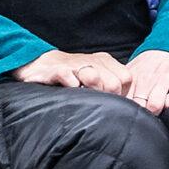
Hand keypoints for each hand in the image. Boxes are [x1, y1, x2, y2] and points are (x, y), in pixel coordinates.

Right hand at [13, 48, 135, 94]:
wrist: (39, 67)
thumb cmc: (71, 79)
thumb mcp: (95, 80)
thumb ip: (111, 88)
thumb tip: (129, 107)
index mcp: (104, 61)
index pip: (125, 78)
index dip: (119, 94)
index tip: (108, 100)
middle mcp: (91, 60)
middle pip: (112, 83)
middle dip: (105, 97)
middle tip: (93, 101)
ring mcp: (73, 63)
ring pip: (93, 77)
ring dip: (90, 91)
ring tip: (82, 96)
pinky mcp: (54, 69)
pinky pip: (67, 76)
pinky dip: (70, 84)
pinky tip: (69, 89)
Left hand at [116, 50, 168, 112]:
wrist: (168, 49)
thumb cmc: (147, 67)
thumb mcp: (130, 73)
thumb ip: (121, 88)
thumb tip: (110, 104)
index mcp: (132, 79)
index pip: (124, 101)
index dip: (125, 110)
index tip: (126, 113)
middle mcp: (147, 78)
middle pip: (139, 106)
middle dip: (140, 115)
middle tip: (142, 116)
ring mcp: (164, 79)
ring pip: (155, 105)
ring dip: (155, 111)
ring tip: (155, 111)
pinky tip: (167, 103)